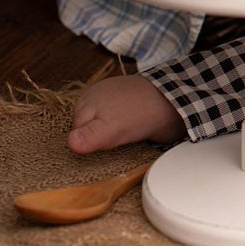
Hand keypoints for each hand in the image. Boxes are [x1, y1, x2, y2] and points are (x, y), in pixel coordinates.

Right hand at [68, 76, 184, 153]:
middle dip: (98, 140)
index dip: (87, 144)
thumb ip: (89, 136)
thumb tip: (70, 143)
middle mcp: (97, 98)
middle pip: (86, 129)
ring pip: (100, 127)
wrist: (174, 100)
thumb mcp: (110, 129)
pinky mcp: (126, 106)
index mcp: (87, 101)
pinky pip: (115, 123)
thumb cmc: (141, 113)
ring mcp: (112, 100)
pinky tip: (131, 132)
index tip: (102, 147)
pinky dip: (121, 131)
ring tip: (125, 136)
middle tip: (115, 141)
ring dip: (110, 136)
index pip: (75, 132)